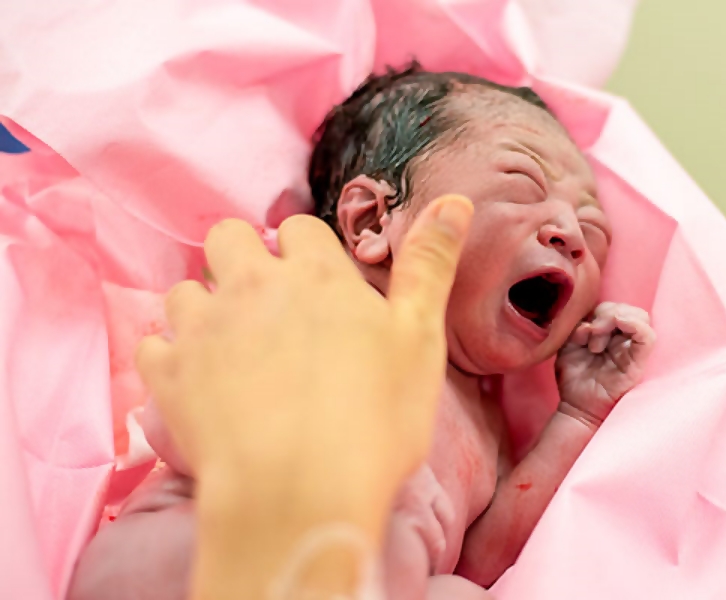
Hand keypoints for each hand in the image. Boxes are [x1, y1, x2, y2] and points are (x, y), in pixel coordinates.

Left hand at [135, 195, 472, 598]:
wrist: (299, 493)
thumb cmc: (375, 418)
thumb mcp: (421, 338)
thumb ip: (431, 265)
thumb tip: (455, 200)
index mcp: (317, 276)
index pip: (299, 229)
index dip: (307, 251)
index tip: (320, 284)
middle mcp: (252, 287)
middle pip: (227, 237)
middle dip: (242, 257)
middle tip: (269, 305)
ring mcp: (203, 329)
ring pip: (184, 289)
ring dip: (204, 307)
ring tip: (233, 347)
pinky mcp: (169, 375)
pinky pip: (153, 346)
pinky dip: (171, 357)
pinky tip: (197, 382)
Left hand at [555, 302, 654, 424]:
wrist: (576, 406)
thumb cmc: (574, 377)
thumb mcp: (569, 345)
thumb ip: (578, 327)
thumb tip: (590, 323)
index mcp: (609, 333)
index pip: (614, 307)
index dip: (599, 310)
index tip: (582, 329)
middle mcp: (624, 340)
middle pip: (628, 308)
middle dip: (606, 314)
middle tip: (590, 334)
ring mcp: (632, 350)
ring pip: (641, 317)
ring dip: (615, 321)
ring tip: (595, 345)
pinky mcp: (638, 363)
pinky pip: (648, 338)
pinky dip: (636, 325)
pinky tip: (619, 326)